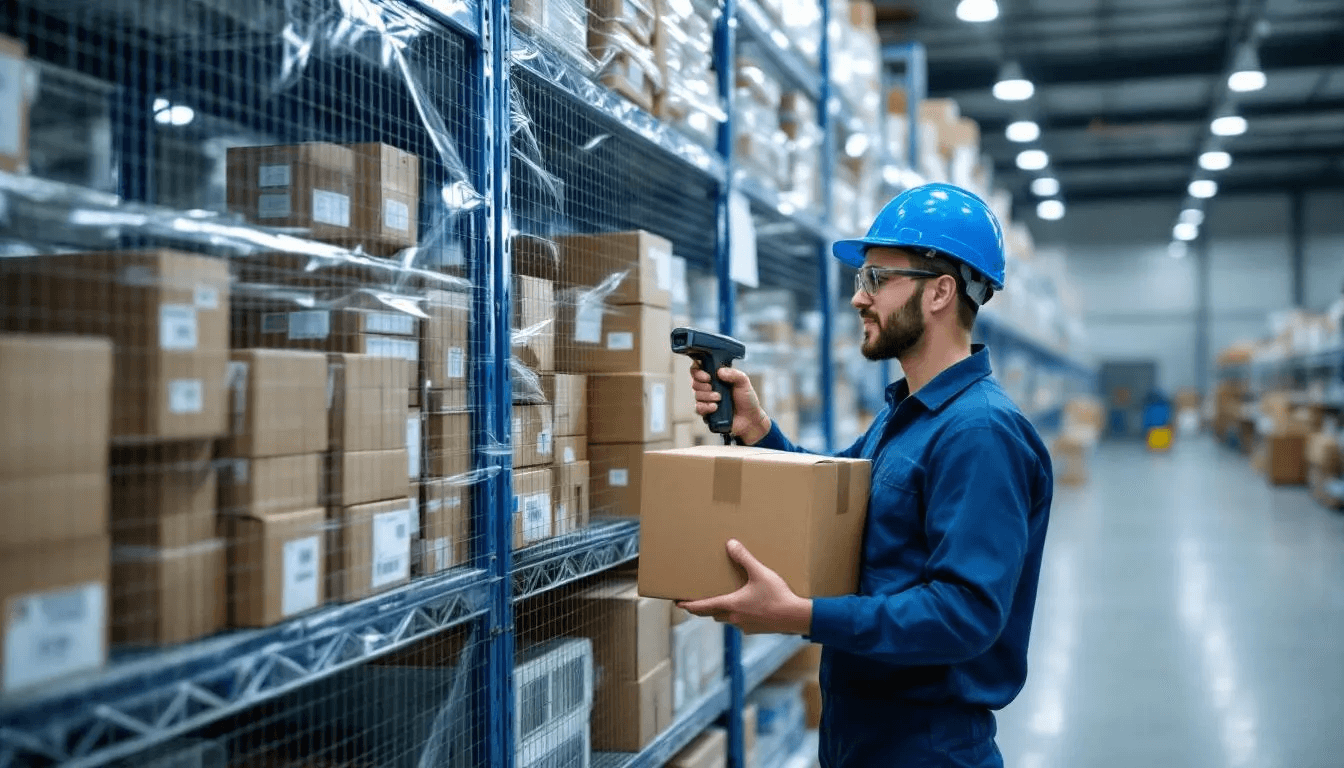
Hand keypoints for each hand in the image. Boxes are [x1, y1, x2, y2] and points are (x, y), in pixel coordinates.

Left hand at [678, 540, 811, 635]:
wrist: (795, 617)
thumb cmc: (776, 596)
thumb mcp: (760, 573)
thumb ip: (744, 558)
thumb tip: (730, 544)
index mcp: (731, 605)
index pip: (703, 606)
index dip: (689, 605)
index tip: (679, 604)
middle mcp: (734, 618)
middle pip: (713, 614)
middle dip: (704, 609)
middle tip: (696, 602)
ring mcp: (745, 625)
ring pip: (726, 619)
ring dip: (721, 612)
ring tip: (722, 601)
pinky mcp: (755, 629)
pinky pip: (740, 622)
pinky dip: (737, 615)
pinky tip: (746, 608)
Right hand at [689, 363, 771, 444]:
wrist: (749, 419)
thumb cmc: (747, 400)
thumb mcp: (743, 382)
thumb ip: (734, 373)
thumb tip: (719, 371)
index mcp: (716, 377)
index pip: (699, 369)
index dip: (698, 371)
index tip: (707, 377)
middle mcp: (710, 388)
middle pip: (695, 382)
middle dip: (703, 385)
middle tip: (713, 387)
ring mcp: (707, 400)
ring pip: (697, 395)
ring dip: (707, 396)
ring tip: (719, 399)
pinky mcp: (707, 412)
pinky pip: (698, 408)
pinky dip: (706, 407)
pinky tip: (715, 407)